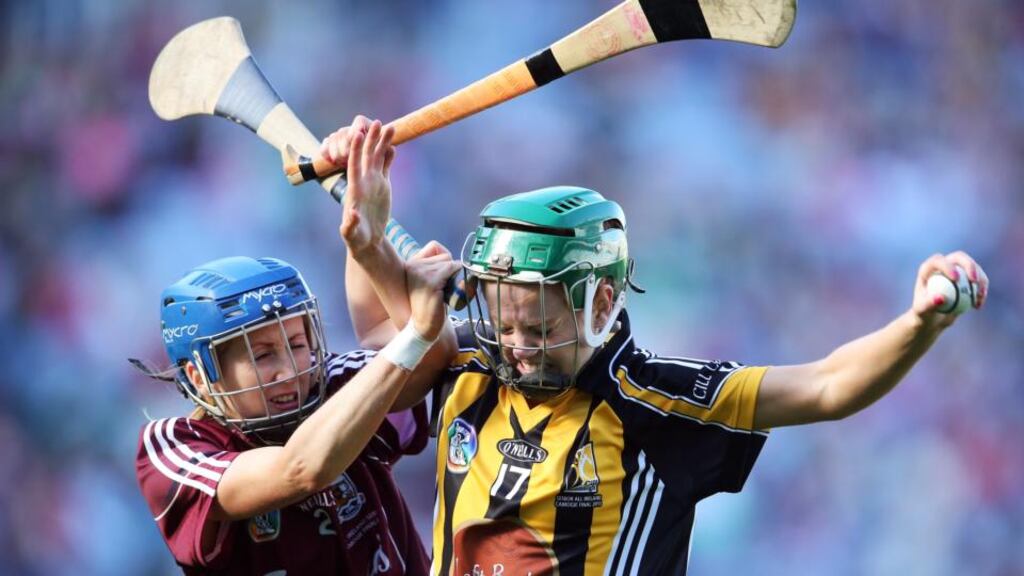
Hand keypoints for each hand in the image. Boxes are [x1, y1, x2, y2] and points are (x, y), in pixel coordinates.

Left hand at [324, 116, 395, 255]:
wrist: (367, 240)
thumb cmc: (356, 238)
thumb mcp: (351, 233)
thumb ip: (350, 224)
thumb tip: (351, 214)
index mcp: (355, 189)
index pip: (354, 164)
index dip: (355, 150)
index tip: (357, 134)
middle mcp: (364, 181)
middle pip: (367, 156)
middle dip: (371, 139)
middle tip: (377, 122)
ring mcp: (374, 182)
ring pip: (378, 158)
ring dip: (382, 143)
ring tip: (390, 127)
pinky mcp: (383, 186)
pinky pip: (386, 167)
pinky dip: (389, 157)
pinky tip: (393, 145)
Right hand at [407, 241, 461, 340]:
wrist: (422, 328)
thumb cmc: (430, 306)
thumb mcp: (430, 282)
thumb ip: (437, 267)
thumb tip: (453, 257)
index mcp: (411, 264)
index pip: (434, 247)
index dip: (444, 264)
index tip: (442, 280)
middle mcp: (413, 265)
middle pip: (444, 256)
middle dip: (450, 271)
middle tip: (444, 289)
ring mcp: (421, 273)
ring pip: (449, 263)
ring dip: (454, 278)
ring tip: (445, 293)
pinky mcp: (430, 282)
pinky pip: (451, 269)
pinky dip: (456, 280)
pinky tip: (449, 293)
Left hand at [911, 251, 988, 329]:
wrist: (932, 319)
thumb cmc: (923, 314)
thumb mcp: (922, 311)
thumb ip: (929, 304)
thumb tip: (941, 298)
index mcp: (928, 269)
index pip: (938, 261)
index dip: (948, 266)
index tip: (956, 279)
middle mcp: (943, 266)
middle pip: (959, 257)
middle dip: (970, 265)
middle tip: (974, 280)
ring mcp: (957, 270)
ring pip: (974, 267)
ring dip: (981, 280)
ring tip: (978, 299)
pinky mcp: (967, 279)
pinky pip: (980, 280)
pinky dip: (982, 291)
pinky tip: (978, 306)